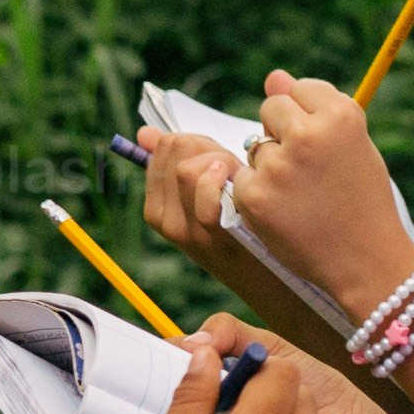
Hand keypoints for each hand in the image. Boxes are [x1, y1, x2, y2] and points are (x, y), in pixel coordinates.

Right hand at [139, 129, 262, 295]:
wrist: (267, 279)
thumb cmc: (240, 229)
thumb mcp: (202, 196)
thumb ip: (175, 164)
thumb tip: (145, 133)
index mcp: (157, 208)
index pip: (164, 147)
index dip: (197, 141)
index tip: (217, 156)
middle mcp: (165, 220)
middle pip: (175, 150)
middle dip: (208, 146)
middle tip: (231, 166)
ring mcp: (186, 230)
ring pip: (186, 168)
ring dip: (220, 161)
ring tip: (239, 177)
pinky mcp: (213, 235)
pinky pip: (204, 190)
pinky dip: (221, 178)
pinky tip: (237, 181)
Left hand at [237, 72, 413, 319]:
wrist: (365, 260)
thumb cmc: (362, 198)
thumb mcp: (353, 144)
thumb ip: (315, 106)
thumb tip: (271, 75)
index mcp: (341, 115)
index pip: (299, 88)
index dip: (308, 117)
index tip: (323, 145)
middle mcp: (308, 134)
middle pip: (270, 109)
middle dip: (282, 133)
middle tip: (309, 171)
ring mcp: (278, 165)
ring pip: (255, 146)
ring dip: (270, 166)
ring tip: (301, 195)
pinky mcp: (254, 195)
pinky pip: (241, 178)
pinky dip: (257, 193)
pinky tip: (285, 211)